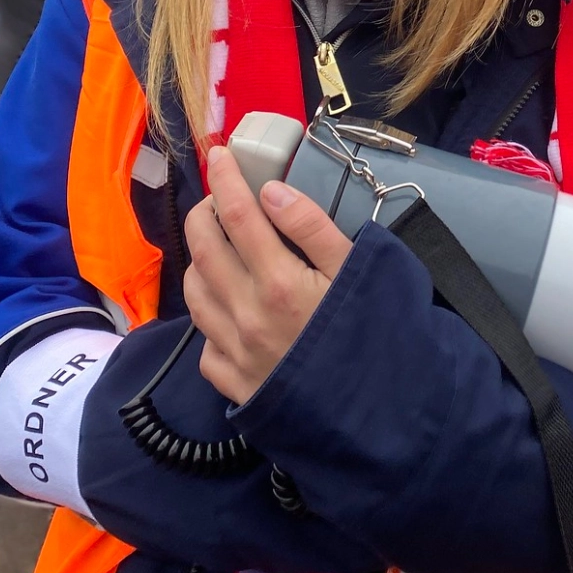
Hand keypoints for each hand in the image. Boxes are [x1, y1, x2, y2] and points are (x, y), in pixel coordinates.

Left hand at [183, 145, 353, 405]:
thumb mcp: (356, 274)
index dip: (225, 179)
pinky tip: (230, 308)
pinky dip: (211, 316)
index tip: (220, 155)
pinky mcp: (233, 383)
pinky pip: (205, 341)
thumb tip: (272, 191)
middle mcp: (245, 315)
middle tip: (217, 197)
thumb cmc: (374, 337)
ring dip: (200, 259)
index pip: (237, 215)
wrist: (378, 418)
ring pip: (195, 292)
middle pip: (203, 248)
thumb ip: (312, 229)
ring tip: (220, 246)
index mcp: (278, 282)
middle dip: (202, 212)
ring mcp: (234, 351)